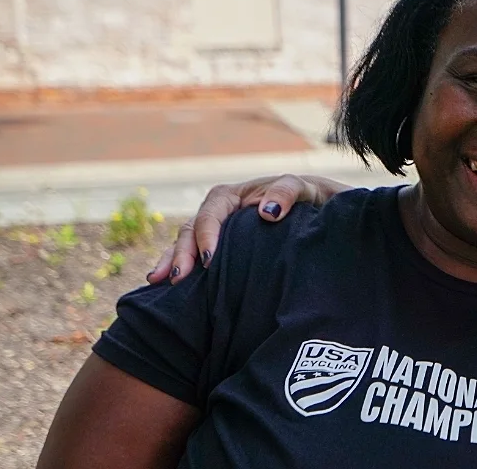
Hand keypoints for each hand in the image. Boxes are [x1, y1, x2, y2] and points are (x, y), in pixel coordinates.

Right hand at [147, 174, 351, 284]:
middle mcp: (220, 213)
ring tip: (158, 283)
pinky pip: (196, 259)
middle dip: (181, 253)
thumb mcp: (302, 188)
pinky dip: (182, 269)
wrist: (319, 212)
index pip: (211, 213)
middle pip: (191, 231)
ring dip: (172, 262)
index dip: (206, 234)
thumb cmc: (309, 197)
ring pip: (187, 245)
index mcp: (233, 196)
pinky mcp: (221, 251)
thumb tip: (267, 212)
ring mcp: (218, 234)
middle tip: (177, 278)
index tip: (208, 259)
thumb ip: (286, 192)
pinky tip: (166, 288)